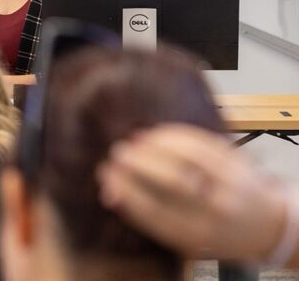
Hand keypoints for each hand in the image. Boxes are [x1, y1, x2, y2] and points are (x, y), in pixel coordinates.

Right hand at [97, 123, 286, 262]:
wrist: (265, 225)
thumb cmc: (213, 233)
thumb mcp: (179, 236)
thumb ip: (145, 216)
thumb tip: (108, 192)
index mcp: (198, 233)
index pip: (154, 210)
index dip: (125, 190)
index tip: (106, 175)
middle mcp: (217, 210)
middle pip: (172, 181)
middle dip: (138, 164)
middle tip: (116, 154)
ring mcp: (231, 183)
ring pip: (188, 156)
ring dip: (154, 145)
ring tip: (132, 141)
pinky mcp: (237, 161)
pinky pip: (202, 142)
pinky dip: (174, 135)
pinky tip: (155, 134)